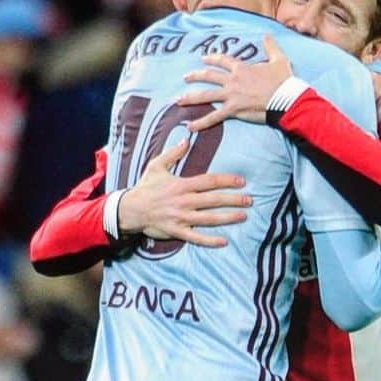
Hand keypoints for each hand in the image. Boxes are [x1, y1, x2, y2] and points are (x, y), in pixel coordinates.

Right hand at [117, 139, 250, 248]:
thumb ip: (173, 153)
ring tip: (243, 216)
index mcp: (181, 185)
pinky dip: (210, 240)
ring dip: (227, 217)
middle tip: (250, 200)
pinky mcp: (177, 231)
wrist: (130, 209)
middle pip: (213, 200)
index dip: (226, 181)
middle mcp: (184, 201)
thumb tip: (186, 139)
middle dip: (233, 200)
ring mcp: (181, 218)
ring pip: (208, 218)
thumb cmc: (145, 187)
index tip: (241, 181)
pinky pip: (196, 237)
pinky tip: (224, 241)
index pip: (209, 181)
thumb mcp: (156, 166)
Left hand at [177, 34, 293, 131]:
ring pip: (206, 95)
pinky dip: (201, 122)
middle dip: (195, 76)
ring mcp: (231, 95)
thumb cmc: (283, 81)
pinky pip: (214, 117)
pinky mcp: (233, 110)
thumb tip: (267, 35)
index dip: (213, 58)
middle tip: (186, 77)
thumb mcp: (279, 59)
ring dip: (191, 98)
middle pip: (209, 76)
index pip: (223, 61)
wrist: (285, 99)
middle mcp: (233, 80)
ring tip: (179, 100)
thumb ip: (271, 46)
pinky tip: (190, 126)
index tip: (204, 58)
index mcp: (242, 68)